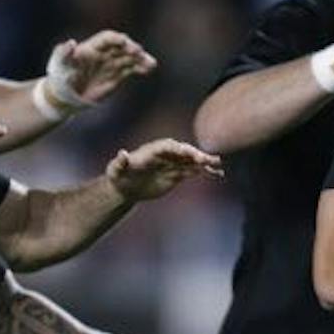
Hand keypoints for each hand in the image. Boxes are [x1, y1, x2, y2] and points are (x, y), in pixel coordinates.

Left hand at [61, 31, 157, 102]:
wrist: (65, 94)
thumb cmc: (60, 75)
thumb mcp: (59, 62)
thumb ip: (64, 52)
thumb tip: (70, 43)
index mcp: (92, 47)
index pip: (107, 38)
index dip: (116, 39)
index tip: (124, 42)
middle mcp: (104, 53)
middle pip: (122, 46)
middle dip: (131, 48)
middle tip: (139, 53)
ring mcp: (111, 64)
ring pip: (130, 58)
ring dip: (141, 59)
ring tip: (151, 64)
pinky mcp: (116, 76)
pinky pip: (131, 69)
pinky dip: (141, 68)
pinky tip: (148, 69)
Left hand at [106, 138, 222, 201]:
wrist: (125, 187)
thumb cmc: (118, 176)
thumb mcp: (115, 169)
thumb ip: (119, 161)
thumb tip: (122, 153)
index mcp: (153, 150)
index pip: (168, 146)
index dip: (178, 149)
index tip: (188, 153)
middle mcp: (165, 154)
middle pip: (183, 151)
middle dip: (194, 154)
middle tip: (206, 159)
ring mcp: (172, 163)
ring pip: (191, 160)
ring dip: (204, 162)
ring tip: (217, 164)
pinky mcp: (177, 174)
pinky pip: (193, 171)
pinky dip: (205, 172)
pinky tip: (217, 174)